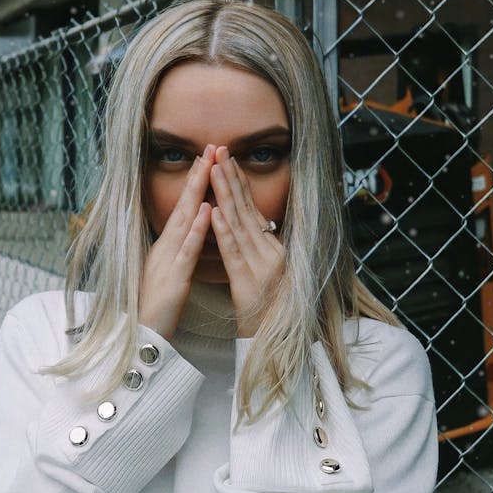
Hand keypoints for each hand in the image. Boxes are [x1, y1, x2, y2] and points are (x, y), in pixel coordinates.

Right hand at [139, 145, 214, 339]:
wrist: (141, 336)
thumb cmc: (157, 307)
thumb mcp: (168, 273)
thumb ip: (176, 252)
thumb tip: (187, 234)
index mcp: (167, 246)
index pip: (184, 208)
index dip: (195, 183)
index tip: (207, 158)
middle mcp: (166, 246)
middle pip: (184, 205)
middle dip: (197, 176)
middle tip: (210, 148)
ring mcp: (168, 259)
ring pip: (185, 220)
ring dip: (196, 192)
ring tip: (208, 166)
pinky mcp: (174, 277)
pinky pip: (187, 249)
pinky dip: (197, 229)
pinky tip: (206, 210)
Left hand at [210, 146, 285, 336]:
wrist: (278, 342)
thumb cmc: (269, 311)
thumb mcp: (266, 273)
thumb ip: (258, 249)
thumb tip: (250, 225)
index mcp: (273, 248)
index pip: (252, 208)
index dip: (239, 182)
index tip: (227, 158)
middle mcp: (271, 252)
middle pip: (247, 210)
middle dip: (231, 178)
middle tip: (220, 150)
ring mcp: (261, 266)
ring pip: (240, 225)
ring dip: (226, 195)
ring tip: (215, 170)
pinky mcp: (249, 282)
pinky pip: (234, 253)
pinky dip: (223, 231)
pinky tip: (214, 212)